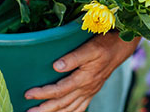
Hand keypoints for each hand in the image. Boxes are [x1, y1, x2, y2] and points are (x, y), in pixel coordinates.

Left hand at [24, 33, 139, 111]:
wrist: (121, 47)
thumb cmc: (105, 45)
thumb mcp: (90, 48)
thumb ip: (73, 58)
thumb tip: (56, 66)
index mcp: (84, 78)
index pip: (59, 90)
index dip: (43, 93)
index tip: (28, 94)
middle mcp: (87, 88)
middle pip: (62, 104)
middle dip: (44, 109)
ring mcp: (90, 92)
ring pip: (70, 108)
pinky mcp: (92, 91)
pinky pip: (80, 108)